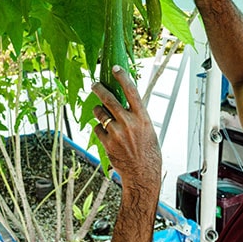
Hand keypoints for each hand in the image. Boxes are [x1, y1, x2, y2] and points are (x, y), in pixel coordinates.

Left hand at [92, 66, 161, 189]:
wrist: (142, 173)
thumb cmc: (148, 152)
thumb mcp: (148, 130)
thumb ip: (136, 116)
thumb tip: (125, 102)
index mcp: (142, 118)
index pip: (131, 91)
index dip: (123, 77)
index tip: (115, 68)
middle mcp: (129, 123)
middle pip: (109, 99)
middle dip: (99, 89)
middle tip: (94, 84)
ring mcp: (116, 133)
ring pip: (100, 113)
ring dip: (98, 111)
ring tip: (101, 113)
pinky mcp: (107, 143)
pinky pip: (97, 129)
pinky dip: (99, 129)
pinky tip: (106, 134)